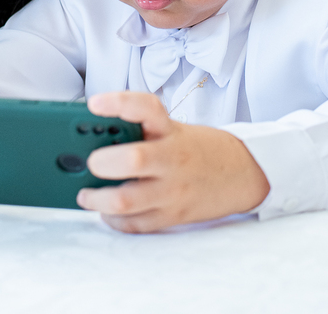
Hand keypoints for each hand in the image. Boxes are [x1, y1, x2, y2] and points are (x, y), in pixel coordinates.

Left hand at [77, 91, 269, 232]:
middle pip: (133, 159)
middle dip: (101, 161)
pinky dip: (113, 219)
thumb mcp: (172, 130)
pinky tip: (108, 210)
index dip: (118, 103)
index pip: (146, 108)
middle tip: (89, 161)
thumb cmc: (196, 149)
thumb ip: (138, 132)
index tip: (94, 103)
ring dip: (97, 199)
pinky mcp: (172, 216)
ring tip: (86, 194)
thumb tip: (89, 140)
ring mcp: (173, 191)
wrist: (241, 172)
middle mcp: (173, 158)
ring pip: (125, 200)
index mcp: (171, 130)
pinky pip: (134, 224)